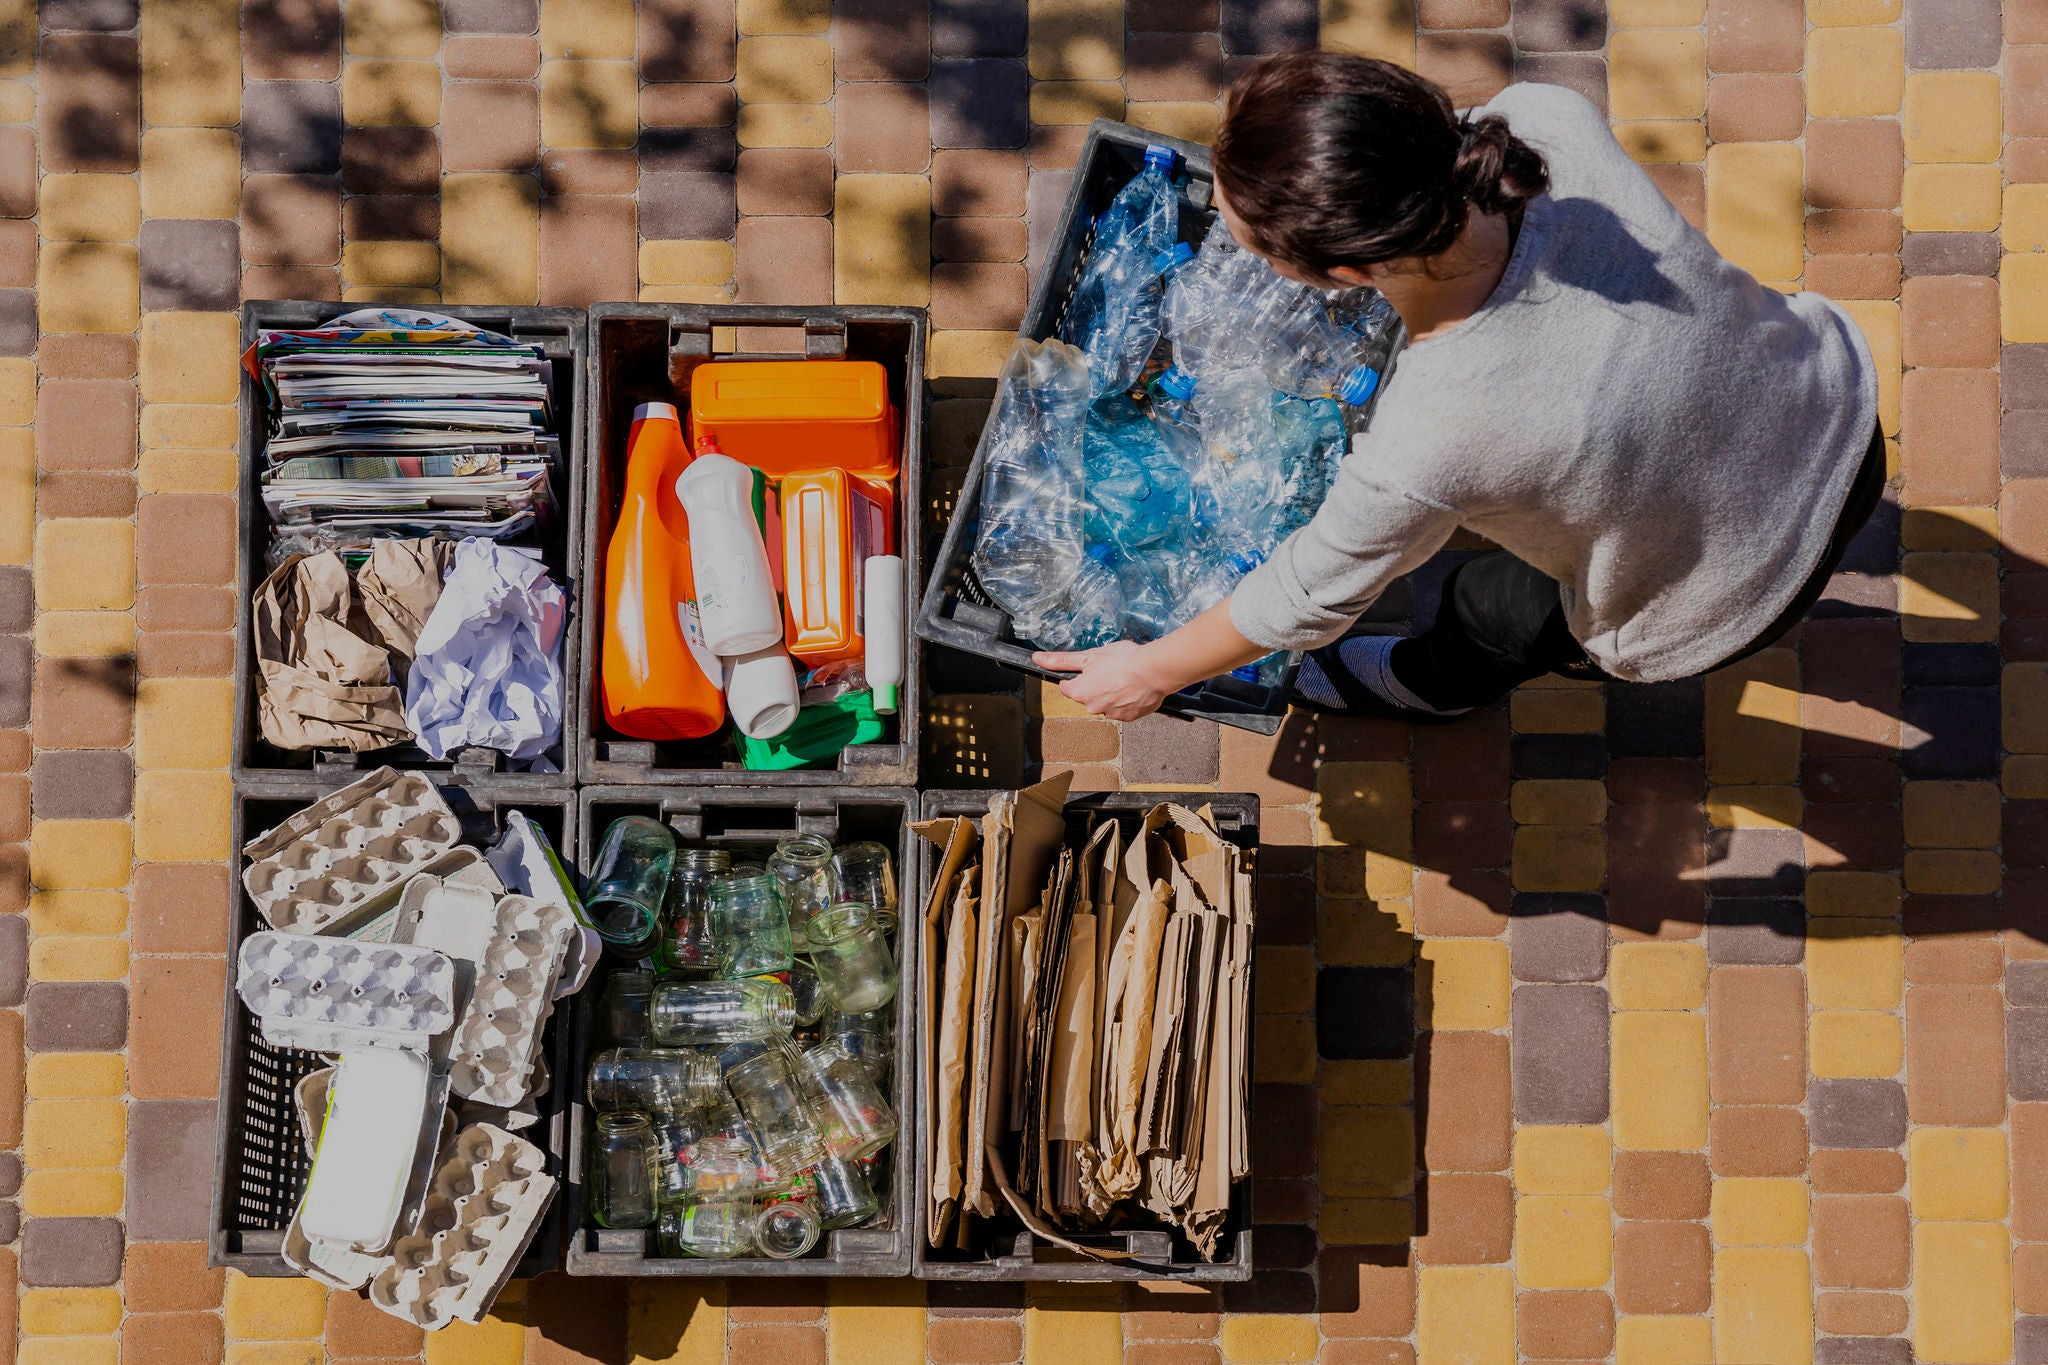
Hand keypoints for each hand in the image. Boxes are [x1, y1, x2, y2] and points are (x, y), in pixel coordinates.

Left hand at [1032, 641, 1170, 721]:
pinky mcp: (1129, 718)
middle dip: (1096, 685)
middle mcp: (1093, 708)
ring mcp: (1112, 715)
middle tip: (1110, 671)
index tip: (1089, 669)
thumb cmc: (1123, 660)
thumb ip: (1061, 660)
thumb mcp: (1089, 655)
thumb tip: (1037, 659)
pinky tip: (1133, 688)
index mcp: (1080, 693)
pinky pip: (1123, 709)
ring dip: (1112, 693)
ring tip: (1124, 679)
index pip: (1067, 687)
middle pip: (1088, 696)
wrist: (1153, 670)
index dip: (1077, 676)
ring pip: (1106, 703)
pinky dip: (1126, 700)